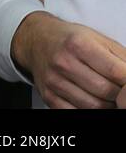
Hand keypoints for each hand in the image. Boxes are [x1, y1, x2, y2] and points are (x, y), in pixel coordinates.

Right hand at [11, 11, 125, 107]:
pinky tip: (93, 100)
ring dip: (107, 104)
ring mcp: (54, 81)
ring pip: (94, 106)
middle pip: (106, 91)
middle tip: (120, 90)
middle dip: (119, 94)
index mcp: (79, 44)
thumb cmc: (70, 40)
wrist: (36, 41)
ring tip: (108, 95)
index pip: (116, 72)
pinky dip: (89, 110)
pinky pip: (76, 113)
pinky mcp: (49, 95)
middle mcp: (63, 62)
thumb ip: (121, 57)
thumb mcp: (98, 39)